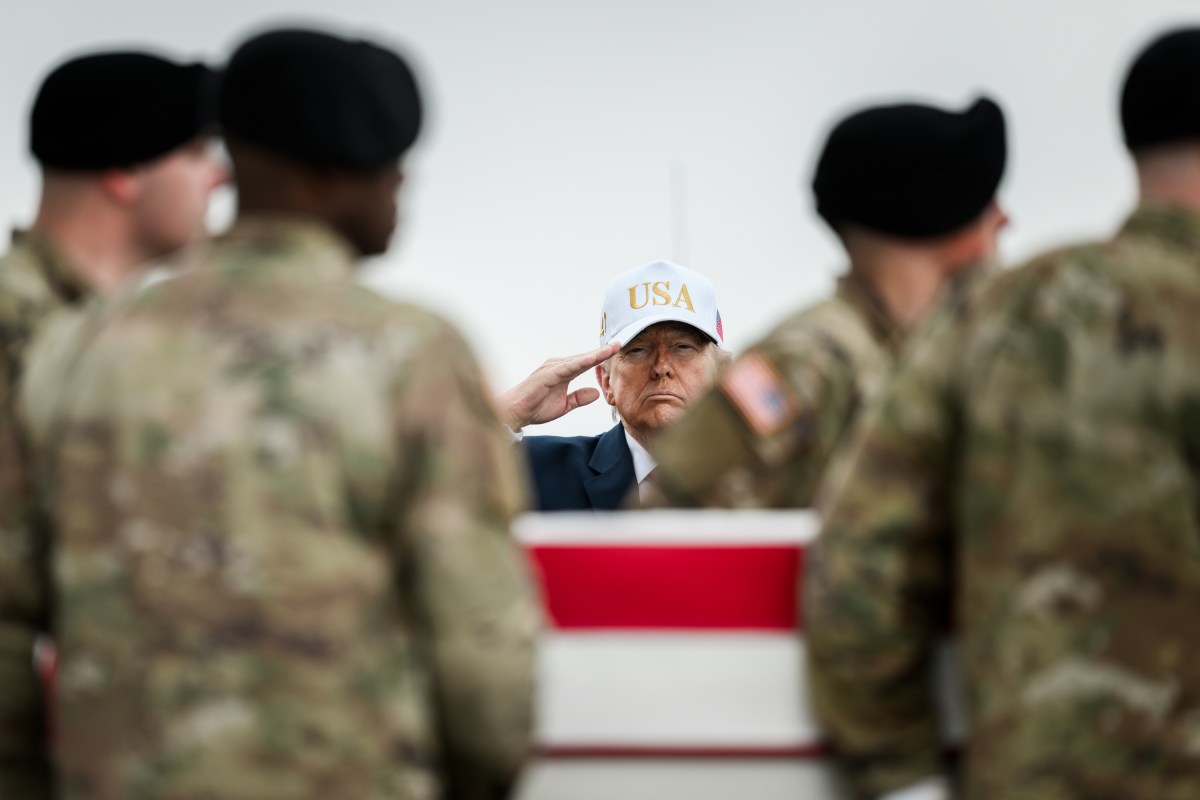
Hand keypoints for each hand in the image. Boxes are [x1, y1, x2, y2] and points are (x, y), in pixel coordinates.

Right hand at [497, 342, 620, 430]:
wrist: (516, 412)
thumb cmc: (536, 407)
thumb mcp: (564, 405)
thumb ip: (578, 398)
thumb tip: (596, 393)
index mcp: (563, 372)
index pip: (586, 363)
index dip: (601, 357)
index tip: (617, 350)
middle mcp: (558, 366)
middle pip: (585, 357)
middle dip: (603, 351)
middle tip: (620, 343)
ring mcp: (553, 368)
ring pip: (579, 359)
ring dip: (596, 354)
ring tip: (613, 348)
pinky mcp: (548, 374)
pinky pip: (569, 367)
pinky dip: (582, 362)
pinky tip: (594, 358)